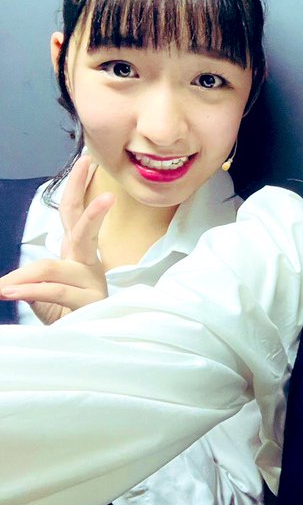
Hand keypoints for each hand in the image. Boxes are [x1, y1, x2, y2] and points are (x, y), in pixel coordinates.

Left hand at [0, 156, 114, 323]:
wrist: (92, 344)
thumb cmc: (68, 315)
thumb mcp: (45, 296)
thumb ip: (32, 282)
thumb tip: (8, 280)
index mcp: (77, 255)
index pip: (75, 214)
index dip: (78, 187)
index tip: (86, 161)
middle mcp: (86, 263)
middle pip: (81, 224)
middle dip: (81, 193)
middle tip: (87, 165)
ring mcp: (91, 281)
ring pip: (55, 267)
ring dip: (27, 276)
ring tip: (3, 286)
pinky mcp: (90, 302)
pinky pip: (56, 292)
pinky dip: (31, 291)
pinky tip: (10, 292)